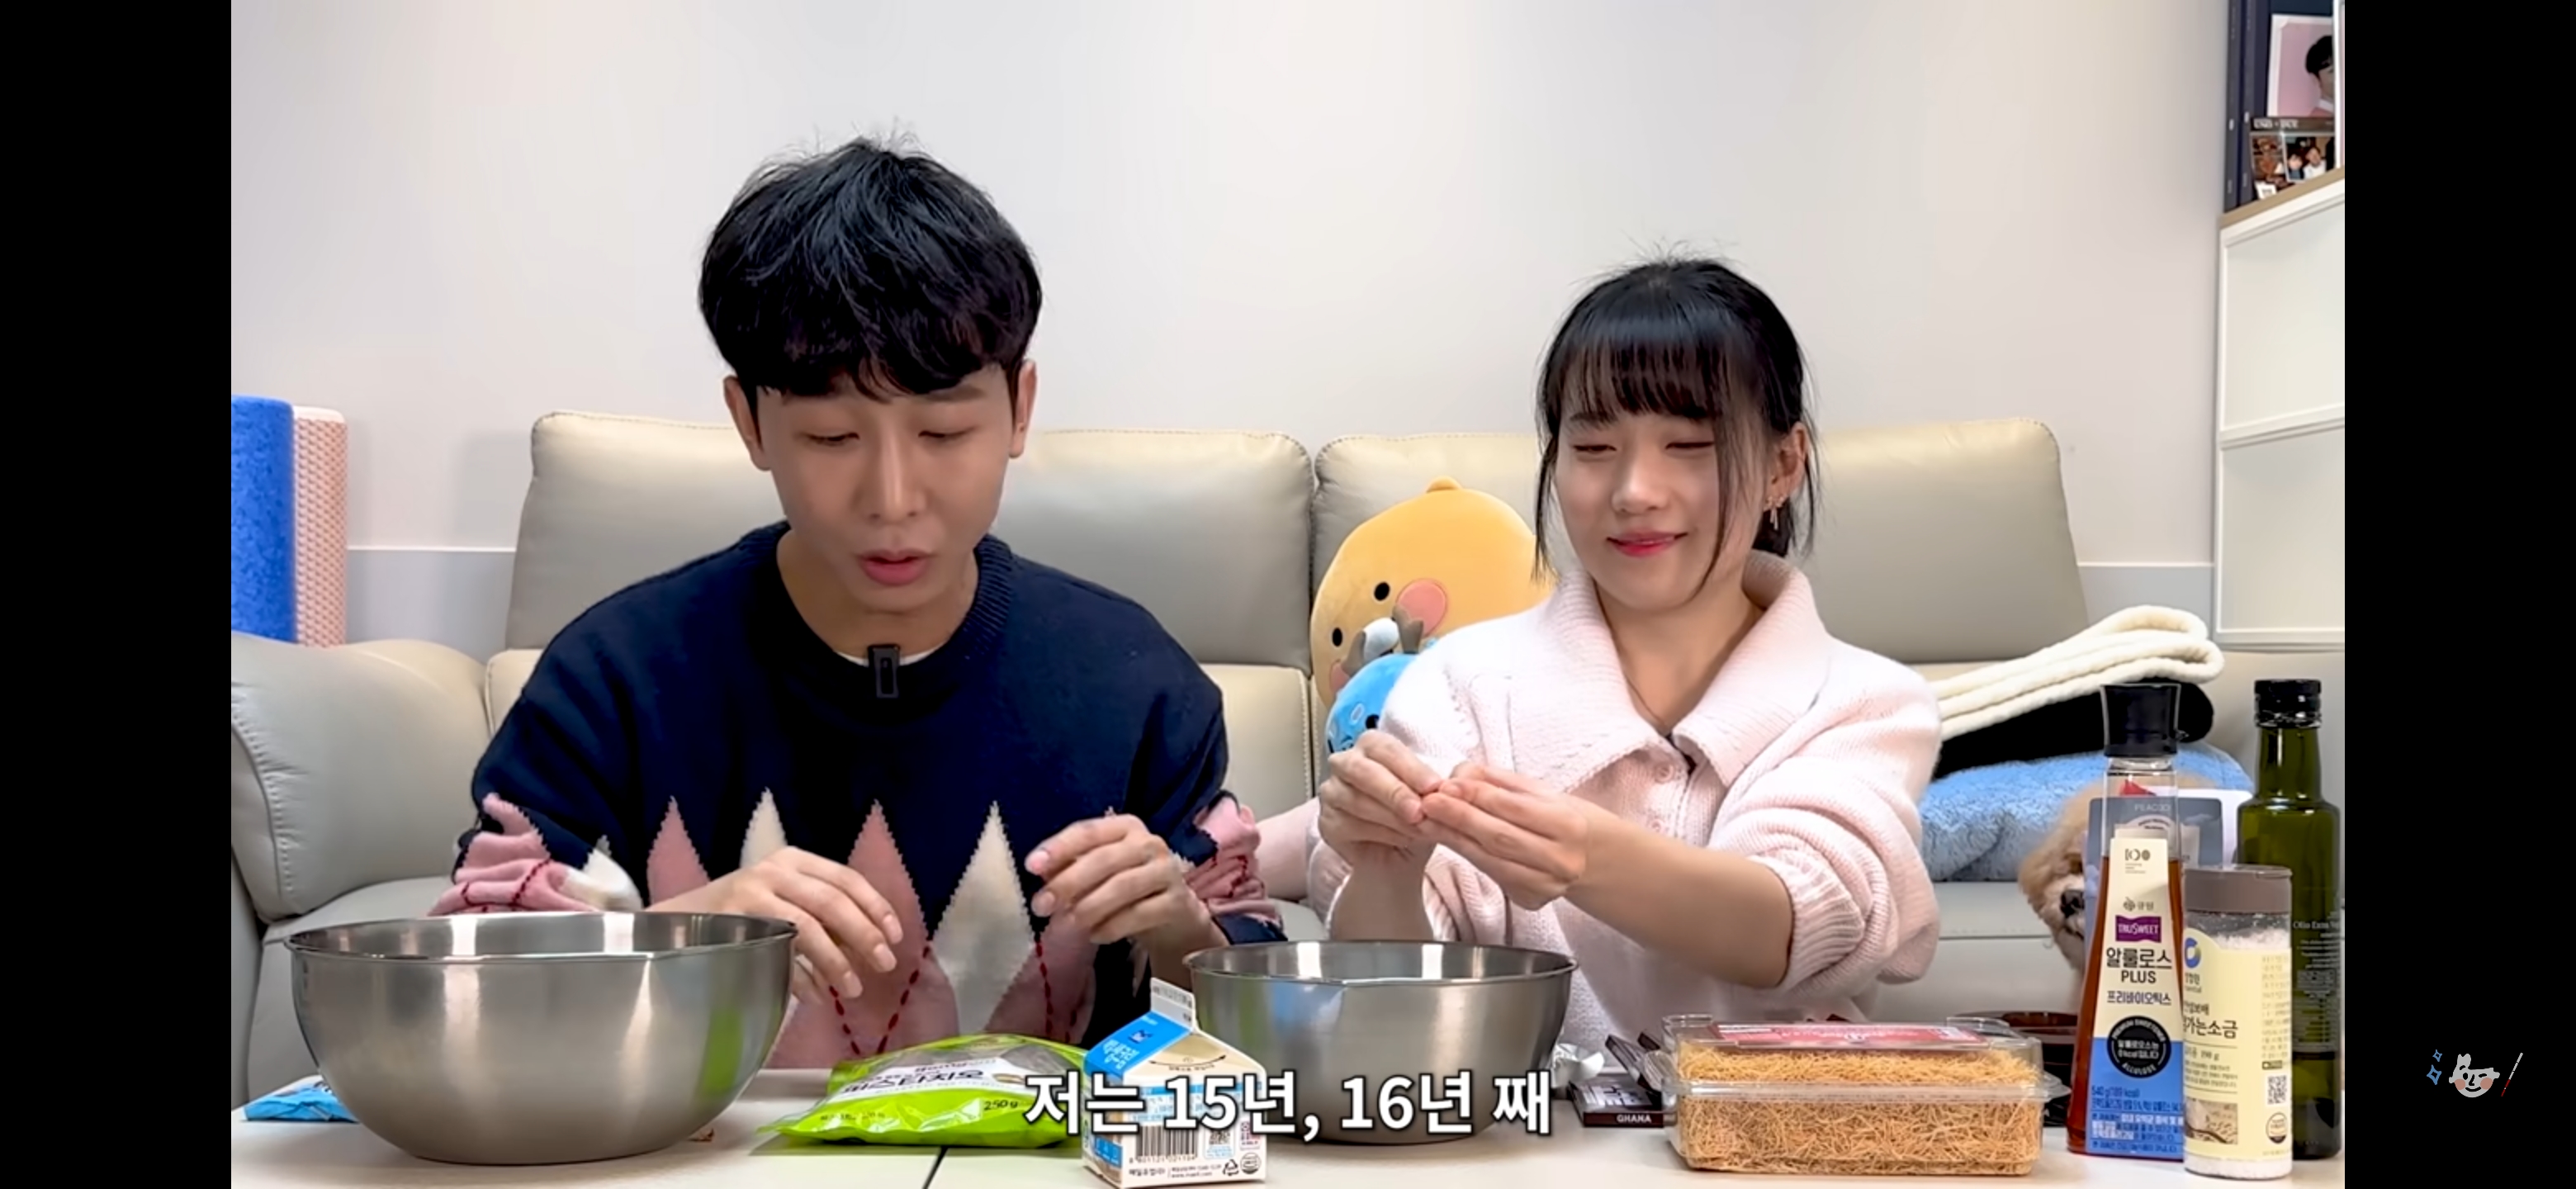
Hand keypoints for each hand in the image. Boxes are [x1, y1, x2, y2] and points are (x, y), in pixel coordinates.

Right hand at [653, 846, 903, 1006]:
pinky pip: (781, 951)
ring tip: (853, 989)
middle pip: (833, 902)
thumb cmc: (742, 914)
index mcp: (794, 859)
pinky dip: (803, 977)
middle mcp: (775, 870)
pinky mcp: (735, 921)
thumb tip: (871, 946)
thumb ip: (822, 915)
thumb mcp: (783, 900)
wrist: (675, 923)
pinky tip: (818, 996)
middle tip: (884, 964)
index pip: (847, 878)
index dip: (876, 907)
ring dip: (837, 961)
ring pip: (809, 927)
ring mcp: (753, 893)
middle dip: (864, 935)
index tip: (896, 936)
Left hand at [1028, 814, 1208, 948]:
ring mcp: (1167, 871)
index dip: (1059, 847)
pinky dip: (1111, 927)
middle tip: (1040, 906)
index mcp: (1126, 827)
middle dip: (1067, 883)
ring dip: (1087, 908)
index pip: (1088, 831)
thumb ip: (1070, 867)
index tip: (1031, 866)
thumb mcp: (1098, 872)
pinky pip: (1139, 914)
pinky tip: (1094, 936)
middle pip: (1103, 859)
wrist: (1175, 916)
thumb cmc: (1129, 888)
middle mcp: (1149, 843)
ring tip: (1065, 925)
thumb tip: (1039, 869)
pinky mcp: (1177, 902)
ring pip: (1122, 887)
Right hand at [1318, 730, 1446, 872]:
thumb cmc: (1415, 817)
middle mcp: (1346, 762)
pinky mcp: (1327, 821)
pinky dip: (1381, 834)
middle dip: (1395, 792)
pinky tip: (1402, 840)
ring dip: (1391, 817)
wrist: (1398, 856)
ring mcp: (1332, 792)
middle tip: (1419, 812)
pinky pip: (1349, 825)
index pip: (1387, 749)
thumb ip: (1440, 788)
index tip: (1434, 786)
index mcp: (1372, 746)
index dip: (1411, 768)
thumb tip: (1452, 784)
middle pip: (1364, 771)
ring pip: (1356, 800)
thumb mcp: (1434, 799)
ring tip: (1419, 830)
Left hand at [1417, 763, 1594, 908]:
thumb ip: (1497, 781)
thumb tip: (1456, 776)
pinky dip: (1467, 857)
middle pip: (1499, 837)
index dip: (1477, 796)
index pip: (1514, 808)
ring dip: (1454, 840)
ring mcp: (1547, 885)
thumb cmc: (1560, 818)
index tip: (1445, 785)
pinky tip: (1447, 841)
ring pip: (1491, 861)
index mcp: (1567, 824)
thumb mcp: (1539, 792)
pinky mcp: (1532, 901)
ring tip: (1428, 821)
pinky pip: (1493, 876)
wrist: (1593, 858)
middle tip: (1427, 803)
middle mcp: (1561, 860)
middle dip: (1459, 818)